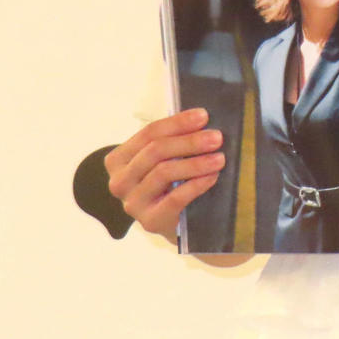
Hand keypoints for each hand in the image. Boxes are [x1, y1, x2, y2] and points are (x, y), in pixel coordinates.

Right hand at [104, 108, 225, 240]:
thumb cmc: (168, 183)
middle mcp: (120, 181)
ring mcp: (132, 203)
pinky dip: (196, 185)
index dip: (177, 123)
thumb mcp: (164, 159)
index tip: (203, 116)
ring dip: (195, 163)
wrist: (173, 222)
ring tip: (219, 158)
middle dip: (189, 142)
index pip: (148, 133)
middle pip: (155, 151)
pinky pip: (175, 198)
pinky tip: (212, 177)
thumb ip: (174, 140)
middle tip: (216, 138)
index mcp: (118, 159)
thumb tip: (201, 119)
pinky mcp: (150, 221)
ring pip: (164, 173)